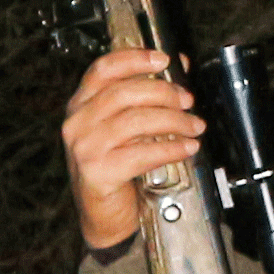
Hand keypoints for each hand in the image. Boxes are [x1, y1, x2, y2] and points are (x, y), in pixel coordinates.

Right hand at [63, 48, 204, 251]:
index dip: (134, 58)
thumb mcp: (129, 127)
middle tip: (189, 101)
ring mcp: (84, 148)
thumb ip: (148, 97)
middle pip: (123, 93)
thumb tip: (180, 67)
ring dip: (173, 121)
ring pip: (134, 122)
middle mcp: (78, 122)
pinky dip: (171, 149)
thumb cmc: (117, 166)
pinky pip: (141, 154)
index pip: (103, 69)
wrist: (104, 215)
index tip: (164, 59)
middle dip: (163, 93)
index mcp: (82, 104)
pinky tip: (188, 147)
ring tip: (195, 126)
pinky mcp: (98, 173)